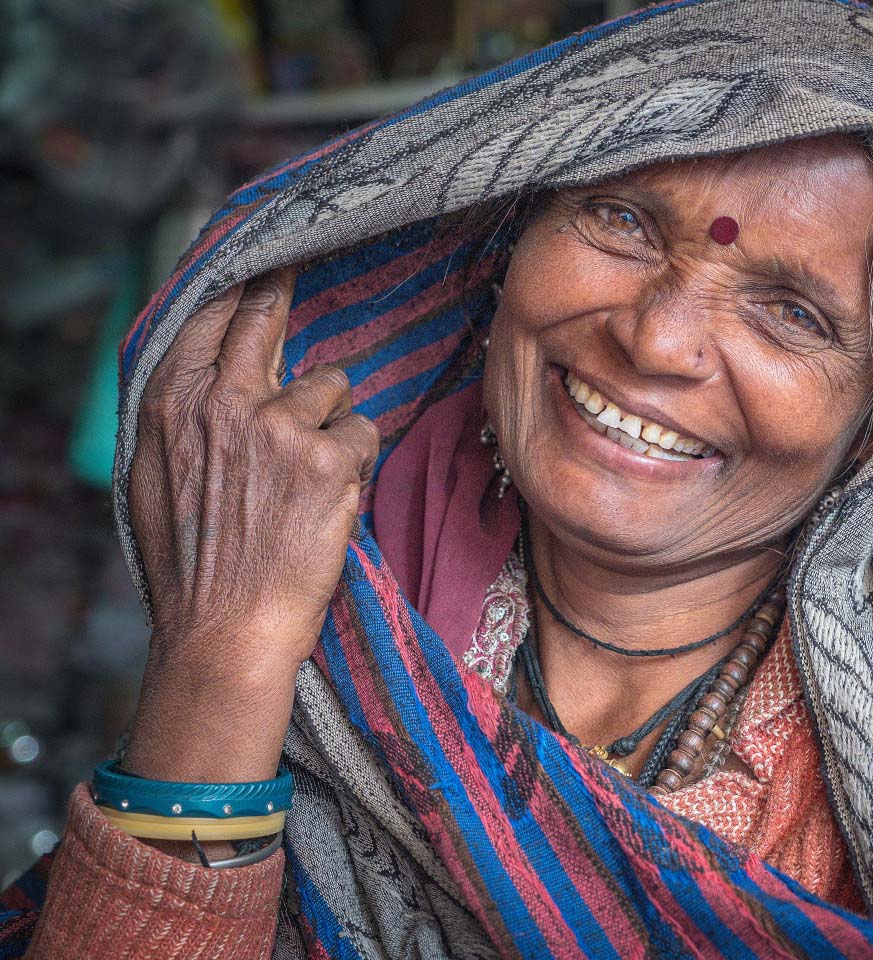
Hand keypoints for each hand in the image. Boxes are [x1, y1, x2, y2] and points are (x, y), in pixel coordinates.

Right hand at [122, 269, 378, 783]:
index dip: (241, 281)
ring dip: (332, 417)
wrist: (225, 632)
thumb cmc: (192, 563)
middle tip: (302, 266)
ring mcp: (279, 426)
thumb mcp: (157, 476)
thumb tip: (215, 367)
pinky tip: (334, 495)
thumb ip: (185, 414)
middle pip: (267, 315)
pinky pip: (364, 429)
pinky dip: (358, 457)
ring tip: (310, 471)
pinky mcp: (329, 459)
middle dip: (287, 290)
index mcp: (173, 402)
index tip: (262, 259)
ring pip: (332, 383)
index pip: (211, 313)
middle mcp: (224, 401)